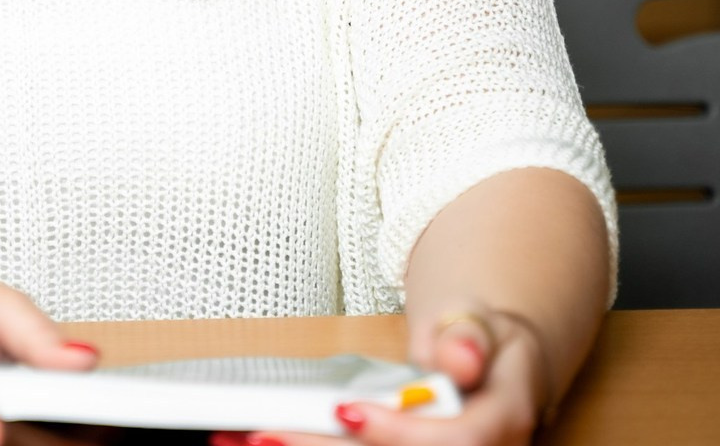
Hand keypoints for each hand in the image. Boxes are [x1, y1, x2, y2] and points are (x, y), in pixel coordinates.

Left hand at [207, 307, 548, 445]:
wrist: (492, 364)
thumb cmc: (481, 339)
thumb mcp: (481, 321)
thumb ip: (468, 337)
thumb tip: (459, 357)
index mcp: (502, 421)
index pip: (458, 442)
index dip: (399, 434)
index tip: (346, 412)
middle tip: (265, 437)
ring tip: (252, 441)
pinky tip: (270, 442)